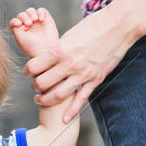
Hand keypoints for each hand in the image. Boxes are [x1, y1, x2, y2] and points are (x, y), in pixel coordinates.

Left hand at [9, 5, 59, 58]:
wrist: (46, 51)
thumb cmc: (32, 47)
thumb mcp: (19, 37)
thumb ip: (15, 27)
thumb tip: (18, 20)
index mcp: (20, 31)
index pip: (14, 22)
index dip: (15, 21)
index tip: (18, 24)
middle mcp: (28, 26)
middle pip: (22, 15)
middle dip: (24, 17)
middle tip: (29, 24)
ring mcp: (37, 22)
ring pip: (30, 11)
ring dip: (31, 13)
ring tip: (34, 19)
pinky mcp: (46, 19)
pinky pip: (41, 10)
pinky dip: (40, 12)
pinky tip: (41, 19)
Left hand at [22, 6, 134, 122]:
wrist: (118, 26)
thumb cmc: (93, 26)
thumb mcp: (70, 35)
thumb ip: (58, 48)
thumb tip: (47, 57)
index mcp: (60, 49)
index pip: (34, 67)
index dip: (27, 71)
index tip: (28, 72)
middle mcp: (69, 63)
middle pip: (43, 83)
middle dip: (35, 86)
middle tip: (34, 86)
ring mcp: (83, 73)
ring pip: (58, 95)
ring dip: (46, 100)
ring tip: (40, 99)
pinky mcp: (95, 79)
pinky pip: (81, 99)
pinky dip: (71, 111)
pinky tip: (64, 119)